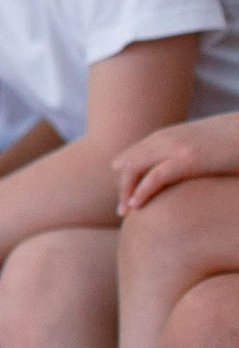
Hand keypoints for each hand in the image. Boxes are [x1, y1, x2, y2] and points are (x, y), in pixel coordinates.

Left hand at [115, 111, 238, 211]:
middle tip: (120, 210)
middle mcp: (166, 138)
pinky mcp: (188, 159)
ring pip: (136, 168)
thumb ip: (187, 157)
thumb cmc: (232, 143)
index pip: (135, 154)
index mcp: (169, 135)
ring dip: (126, 191)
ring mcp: (176, 147)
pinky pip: (155, 177)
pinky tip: (136, 206)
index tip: (124, 194)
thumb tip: (184, 174)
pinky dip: (141, 191)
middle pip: (131, 162)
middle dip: (122, 186)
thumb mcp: (203, 147)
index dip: (126, 175)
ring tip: (123, 212)